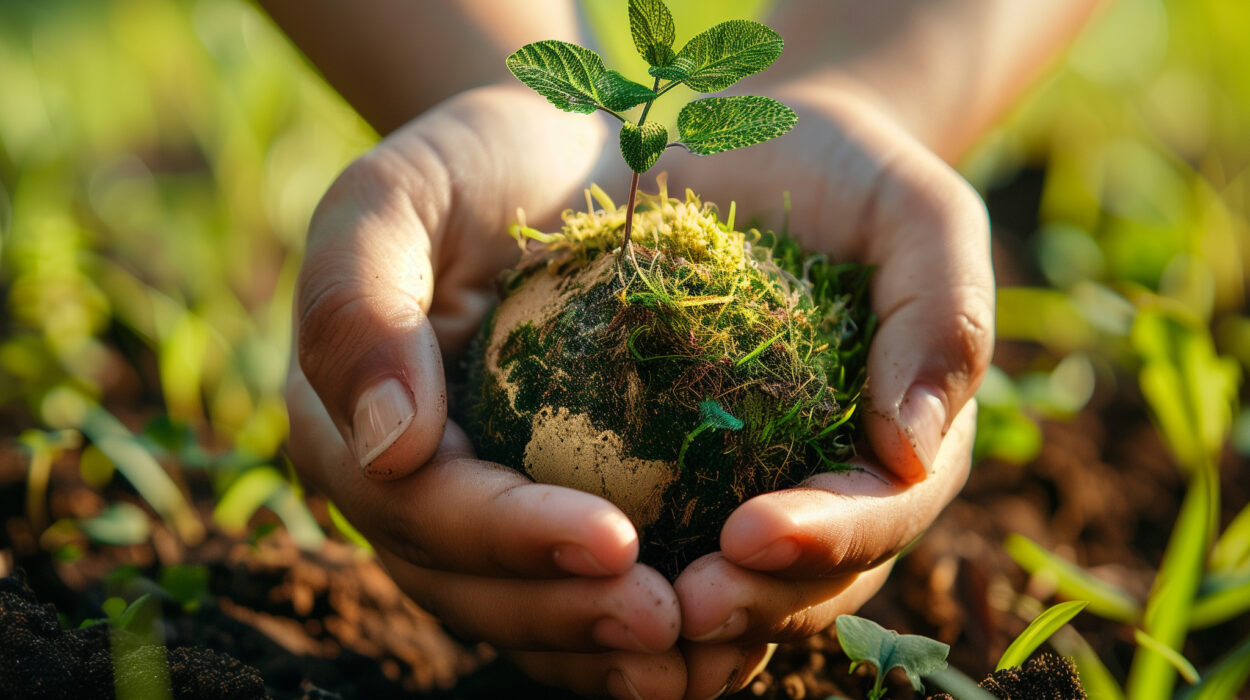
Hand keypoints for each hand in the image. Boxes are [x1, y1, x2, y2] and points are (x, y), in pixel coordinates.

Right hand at [285, 85, 689, 698]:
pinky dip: (627, 630)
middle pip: (468, 586)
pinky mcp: (540, 515)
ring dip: (602, 645)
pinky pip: (570, 595)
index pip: (420, 505)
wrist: (551, 164)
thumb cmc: (475, 166)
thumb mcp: (396, 194)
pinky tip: (707, 640)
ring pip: (520, 613)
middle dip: (564, 613)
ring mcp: (469, 513)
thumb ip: (357, 302)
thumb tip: (387, 446)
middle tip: (668, 620)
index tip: (612, 541)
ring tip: (696, 651)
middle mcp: (403, 489)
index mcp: (349, 424)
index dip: (509, 537)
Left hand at [657, 85, 992, 695]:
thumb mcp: (917, 211)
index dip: (829, 536)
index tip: (750, 533)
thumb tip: (913, 445)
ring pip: (746, 583)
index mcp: (910, 435)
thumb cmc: (841, 172)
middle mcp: (842, 478)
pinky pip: (669, 543)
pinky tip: (580, 581)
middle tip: (685, 603)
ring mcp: (764, 482)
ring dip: (694, 614)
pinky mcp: (686, 473)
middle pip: (816, 573)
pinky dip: (634, 576)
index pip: (885, 507)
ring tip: (630, 607)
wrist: (747, 145)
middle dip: (758, 601)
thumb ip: (945, 313)